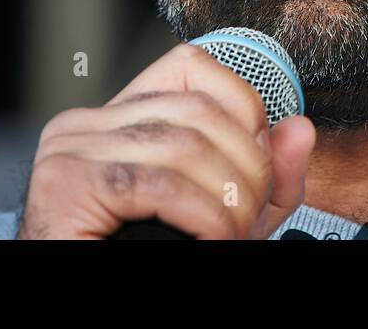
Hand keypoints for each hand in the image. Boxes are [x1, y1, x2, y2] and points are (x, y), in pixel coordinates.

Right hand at [17, 41, 315, 238]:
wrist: (79, 301)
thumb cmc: (143, 255)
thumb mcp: (220, 214)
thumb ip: (263, 177)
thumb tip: (301, 128)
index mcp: (115, 119)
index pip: (189, 66)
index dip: (241, 104)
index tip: (259, 160)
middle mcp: (85, 124)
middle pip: (196, 109)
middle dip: (247, 164)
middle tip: (252, 213)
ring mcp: (70, 150)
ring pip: (184, 145)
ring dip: (229, 197)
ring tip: (233, 233)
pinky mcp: (66, 184)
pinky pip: (160, 184)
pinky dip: (204, 216)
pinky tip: (211, 238)